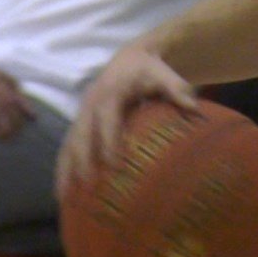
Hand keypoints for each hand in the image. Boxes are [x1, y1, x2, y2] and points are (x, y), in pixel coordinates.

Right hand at [55, 43, 196, 199]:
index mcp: (110, 93)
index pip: (107, 119)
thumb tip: (194, 106)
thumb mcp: (164, 74)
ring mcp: (81, 114)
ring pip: (68, 143)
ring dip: (64, 170)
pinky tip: (63, 191)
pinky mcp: (79, 123)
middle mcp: (90, 104)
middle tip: (88, 187)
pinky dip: (63, 167)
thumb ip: (177, 89)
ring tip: (64, 198)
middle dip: (82, 161)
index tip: (114, 166)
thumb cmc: (149, 69)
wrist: (129, 58)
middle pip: (81, 134)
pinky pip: (67, 146)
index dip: (109, 142)